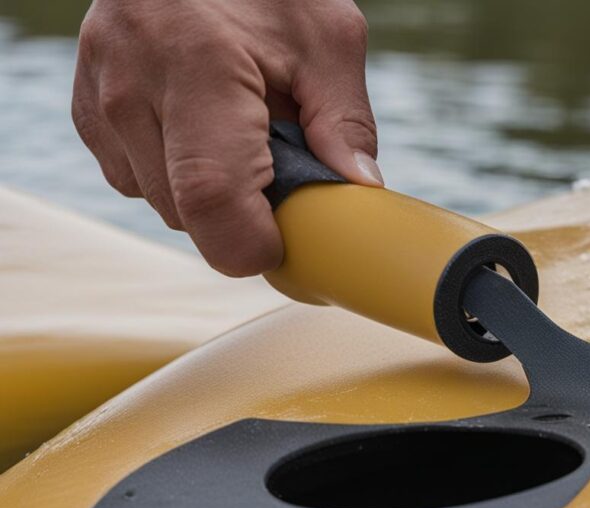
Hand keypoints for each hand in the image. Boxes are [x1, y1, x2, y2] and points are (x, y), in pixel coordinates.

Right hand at [73, 0, 380, 275]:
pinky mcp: (85, 112)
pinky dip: (175, 174)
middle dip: (240, 216)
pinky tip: (202, 130)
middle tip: (279, 174)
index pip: (211, 198)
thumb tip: (359, 192)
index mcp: (198, 64)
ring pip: (159, 204)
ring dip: (207, 195)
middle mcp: (132, 86)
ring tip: (240, 138)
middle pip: (187, 213)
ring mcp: (98, 100)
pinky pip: (135, 179)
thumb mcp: (327, 38)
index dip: (253, 244)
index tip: (288, 242)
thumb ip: (346, 120)